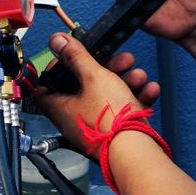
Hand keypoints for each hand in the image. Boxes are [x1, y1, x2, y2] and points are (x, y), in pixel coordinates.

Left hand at [35, 35, 159, 154]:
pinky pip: (122, 111)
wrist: (136, 153)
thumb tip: (56, 41)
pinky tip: (149, 89)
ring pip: (106, 96)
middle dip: (104, 69)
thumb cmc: (112, 122)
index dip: (56, 68)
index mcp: (60, 108)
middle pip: (83, 87)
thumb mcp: (94, 77)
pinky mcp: (114, 133)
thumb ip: (76, 56)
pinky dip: (135, 98)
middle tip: (120, 60)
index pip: (46, 86)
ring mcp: (95, 127)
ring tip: (138, 74)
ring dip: (124, 81)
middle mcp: (74, 119)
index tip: (72, 56)